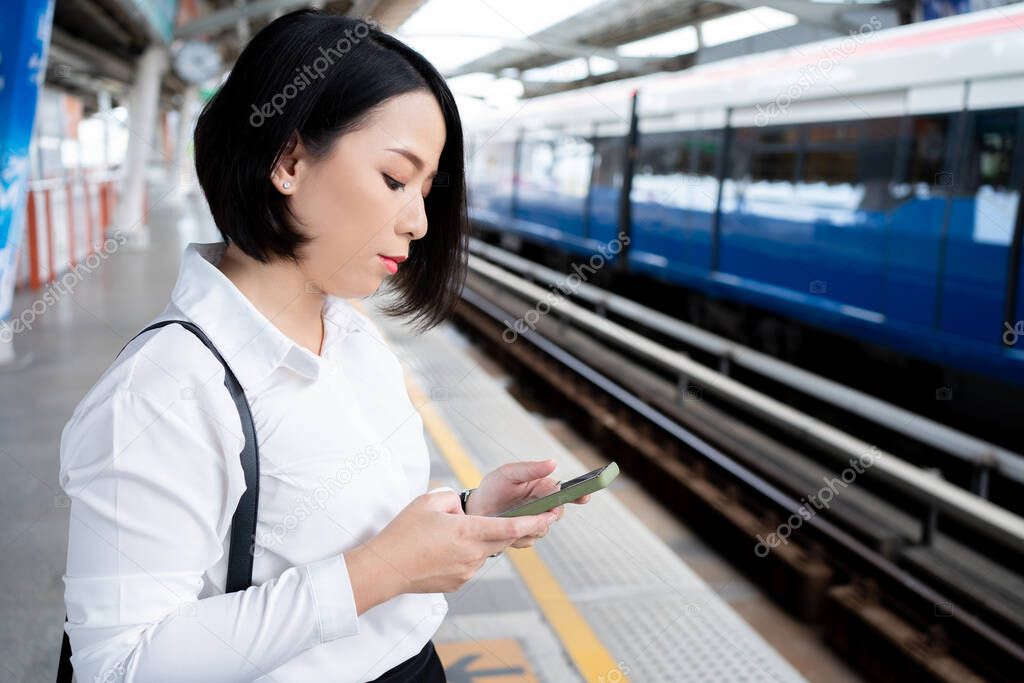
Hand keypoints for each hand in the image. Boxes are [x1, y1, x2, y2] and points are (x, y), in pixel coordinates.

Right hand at [347, 489, 554, 604]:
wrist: (384, 569)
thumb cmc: (404, 533)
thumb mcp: (429, 501)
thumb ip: (455, 500)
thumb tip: (465, 511)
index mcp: (468, 532)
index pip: (510, 527)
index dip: (534, 522)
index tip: (551, 516)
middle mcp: (473, 555)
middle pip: (503, 540)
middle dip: (510, 528)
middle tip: (517, 517)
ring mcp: (466, 572)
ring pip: (485, 551)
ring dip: (480, 540)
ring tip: (450, 533)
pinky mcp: (458, 583)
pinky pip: (471, 563)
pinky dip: (466, 553)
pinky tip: (443, 549)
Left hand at [465, 459, 590, 548]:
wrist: (473, 510)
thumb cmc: (493, 487)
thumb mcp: (509, 473)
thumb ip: (530, 469)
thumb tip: (553, 463)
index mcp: (542, 487)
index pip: (566, 491)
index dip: (579, 494)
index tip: (584, 496)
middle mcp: (542, 505)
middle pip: (558, 513)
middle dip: (550, 514)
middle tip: (542, 512)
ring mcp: (534, 522)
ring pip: (544, 529)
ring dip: (531, 525)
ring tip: (514, 518)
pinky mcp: (524, 536)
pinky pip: (530, 540)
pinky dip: (519, 536)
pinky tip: (507, 528)